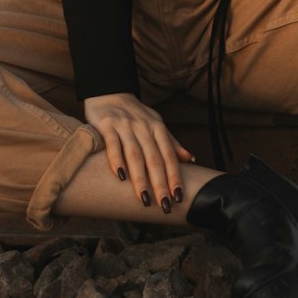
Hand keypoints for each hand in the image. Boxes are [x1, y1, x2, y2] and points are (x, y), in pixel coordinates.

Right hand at [83, 92, 195, 212]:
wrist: (109, 91)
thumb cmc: (134, 113)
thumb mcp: (156, 123)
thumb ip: (171, 142)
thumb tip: (190, 159)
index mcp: (157, 128)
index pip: (169, 156)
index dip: (175, 176)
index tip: (178, 197)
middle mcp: (143, 127)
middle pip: (154, 159)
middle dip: (160, 184)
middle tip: (164, 206)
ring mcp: (125, 126)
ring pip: (135, 155)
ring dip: (140, 179)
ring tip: (144, 199)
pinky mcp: (107, 125)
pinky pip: (113, 145)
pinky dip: (117, 160)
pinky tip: (120, 177)